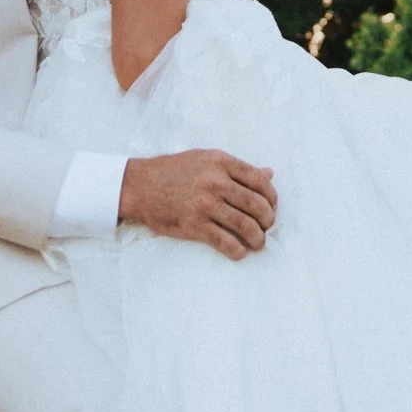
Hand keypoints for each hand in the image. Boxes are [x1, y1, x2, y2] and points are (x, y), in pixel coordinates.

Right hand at [119, 149, 277, 258]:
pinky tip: (240, 252)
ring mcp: (205, 205)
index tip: (272, 206)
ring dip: (258, 238)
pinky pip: (226, 243)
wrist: (139, 185)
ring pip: (245, 226)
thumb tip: (269, 173)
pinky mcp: (194, 226)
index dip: (272, 197)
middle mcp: (216, 182)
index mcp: (221, 162)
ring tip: (258, 242)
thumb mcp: (205, 159)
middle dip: (268, 219)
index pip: (259, 180)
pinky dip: (238, 251)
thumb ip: (237, 168)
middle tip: (267, 226)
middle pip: (257, 205)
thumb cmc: (174, 171)